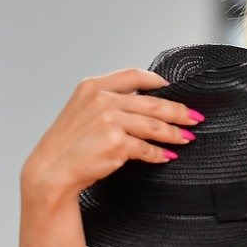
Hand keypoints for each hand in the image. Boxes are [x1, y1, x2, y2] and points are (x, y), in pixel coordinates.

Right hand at [21, 68, 199, 201]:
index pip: (133, 75)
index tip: (172, 88)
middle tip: (194, 117)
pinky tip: (168, 156)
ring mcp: (110, 121)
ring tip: (187, 137)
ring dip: (175, 133)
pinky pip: (147, 148)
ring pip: (154, 126)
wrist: (51, 170)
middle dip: (178, 111)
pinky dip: (159, 154)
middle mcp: (102, 100)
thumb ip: (108, 101)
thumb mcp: (81, 111)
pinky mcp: (117, 143)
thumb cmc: (68, 145)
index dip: (156, 81)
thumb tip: (145, 103)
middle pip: (152, 103)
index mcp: (92, 87)